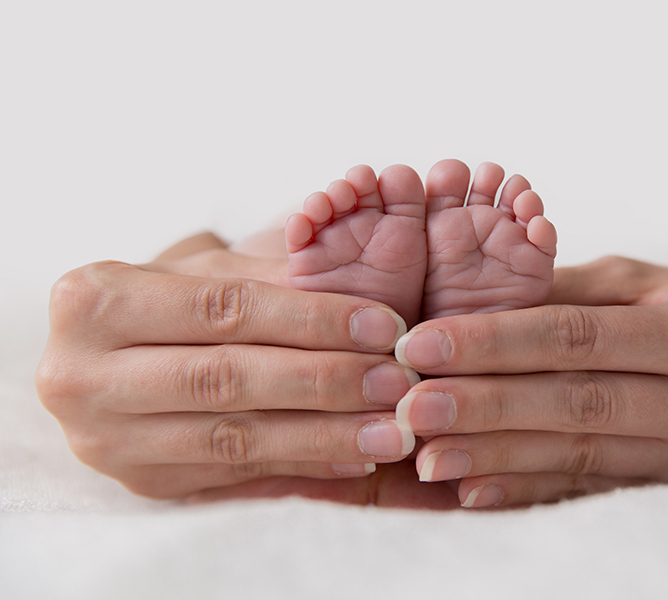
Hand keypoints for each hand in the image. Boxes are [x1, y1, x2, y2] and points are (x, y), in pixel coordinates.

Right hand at [35, 234, 418, 498]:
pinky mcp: (142, 482)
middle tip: (397, 381)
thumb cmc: (168, 302)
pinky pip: (236, 476)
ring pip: (233, 438)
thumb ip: (275, 280)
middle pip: (227, 378)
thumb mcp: (205, 272)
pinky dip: (303, 465)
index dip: (312, 319)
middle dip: (325, 380)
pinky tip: (356, 456)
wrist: (103, 363)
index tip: (384, 326)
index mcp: (94, 302)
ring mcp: (107, 440)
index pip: (224, 309)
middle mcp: (83, 375)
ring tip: (392, 429)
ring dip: (324, 435)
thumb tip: (368, 311)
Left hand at [392, 256, 667, 506]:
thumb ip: (560, 290)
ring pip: (580, 455)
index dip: (496, 340)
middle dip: (487, 404)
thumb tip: (465, 306)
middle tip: (411, 405)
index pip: (579, 335)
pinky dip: (527, 493)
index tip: (422, 343)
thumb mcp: (634, 280)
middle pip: (579, 401)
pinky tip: (473, 490)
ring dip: (495, 456)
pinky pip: (590, 493)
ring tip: (427, 453)